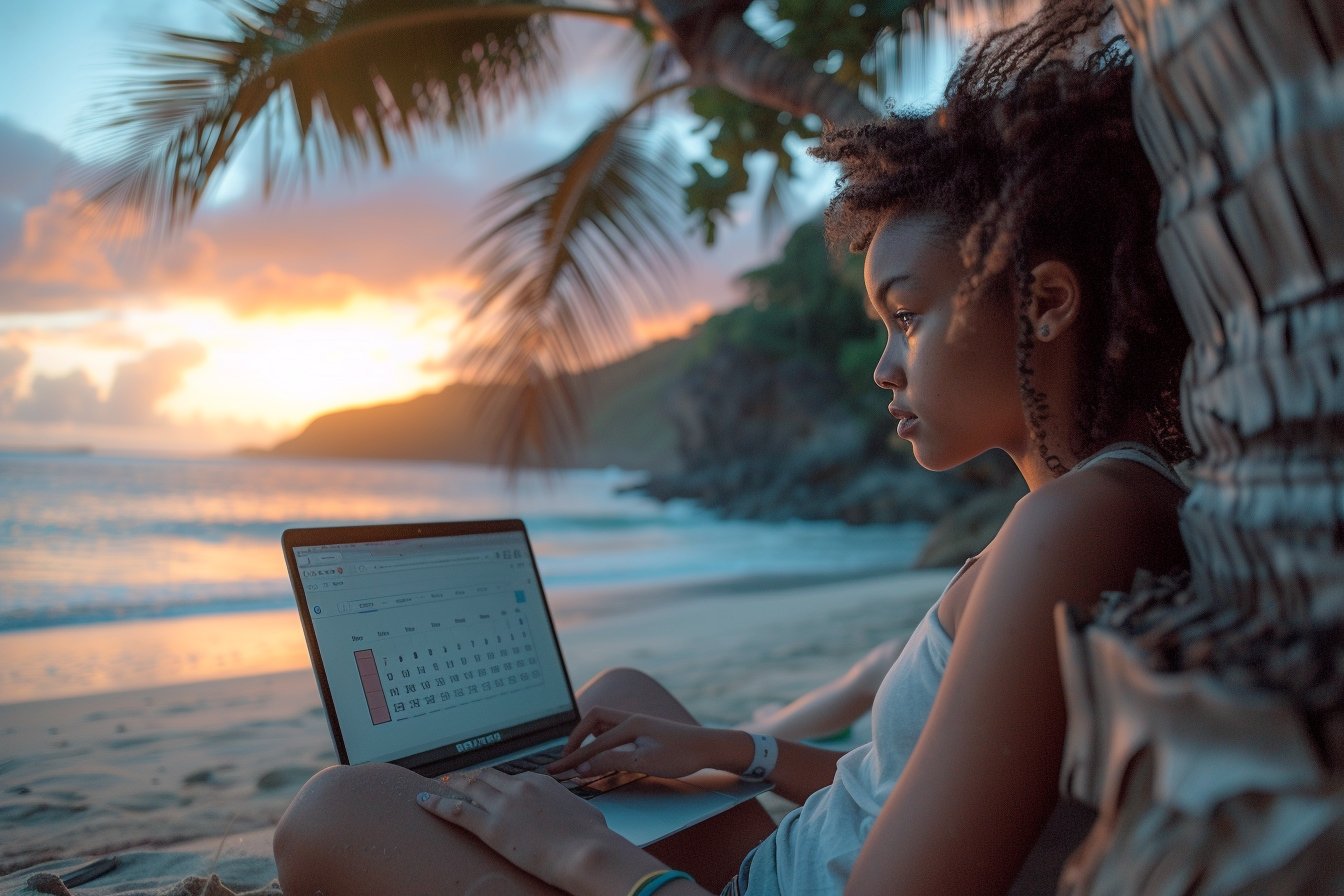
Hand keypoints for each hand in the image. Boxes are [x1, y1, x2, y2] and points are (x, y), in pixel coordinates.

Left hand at [416, 767, 623, 891]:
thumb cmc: (591, 837)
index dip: (496, 783)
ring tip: (437, 784)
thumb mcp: (584, 813)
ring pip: (468, 788)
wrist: (586, 851)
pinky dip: (436, 804)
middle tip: (456, 778)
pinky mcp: (491, 828)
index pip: (511, 779)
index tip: (489, 786)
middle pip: (486, 777)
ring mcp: (503, 806)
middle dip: (469, 777)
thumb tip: (573, 814)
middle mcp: (519, 788)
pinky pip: (456, 812)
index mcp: (540, 782)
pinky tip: (422, 802)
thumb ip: (569, 809)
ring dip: (450, 785)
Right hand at [548, 707, 750, 779]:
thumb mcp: (645, 762)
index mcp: (630, 725)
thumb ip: (612, 762)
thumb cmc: (682, 755)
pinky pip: (614, 729)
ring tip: (576, 754)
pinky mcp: (644, 730)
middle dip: (575, 738)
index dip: (574, 759)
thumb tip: (583, 767)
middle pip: (592, 720)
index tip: (557, 772)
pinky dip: (601, 738)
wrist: (710, 747)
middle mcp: (631, 719)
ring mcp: (638, 723)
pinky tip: (601, 751)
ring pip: (603, 722)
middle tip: (565, 758)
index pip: (592, 743)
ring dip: (587, 736)